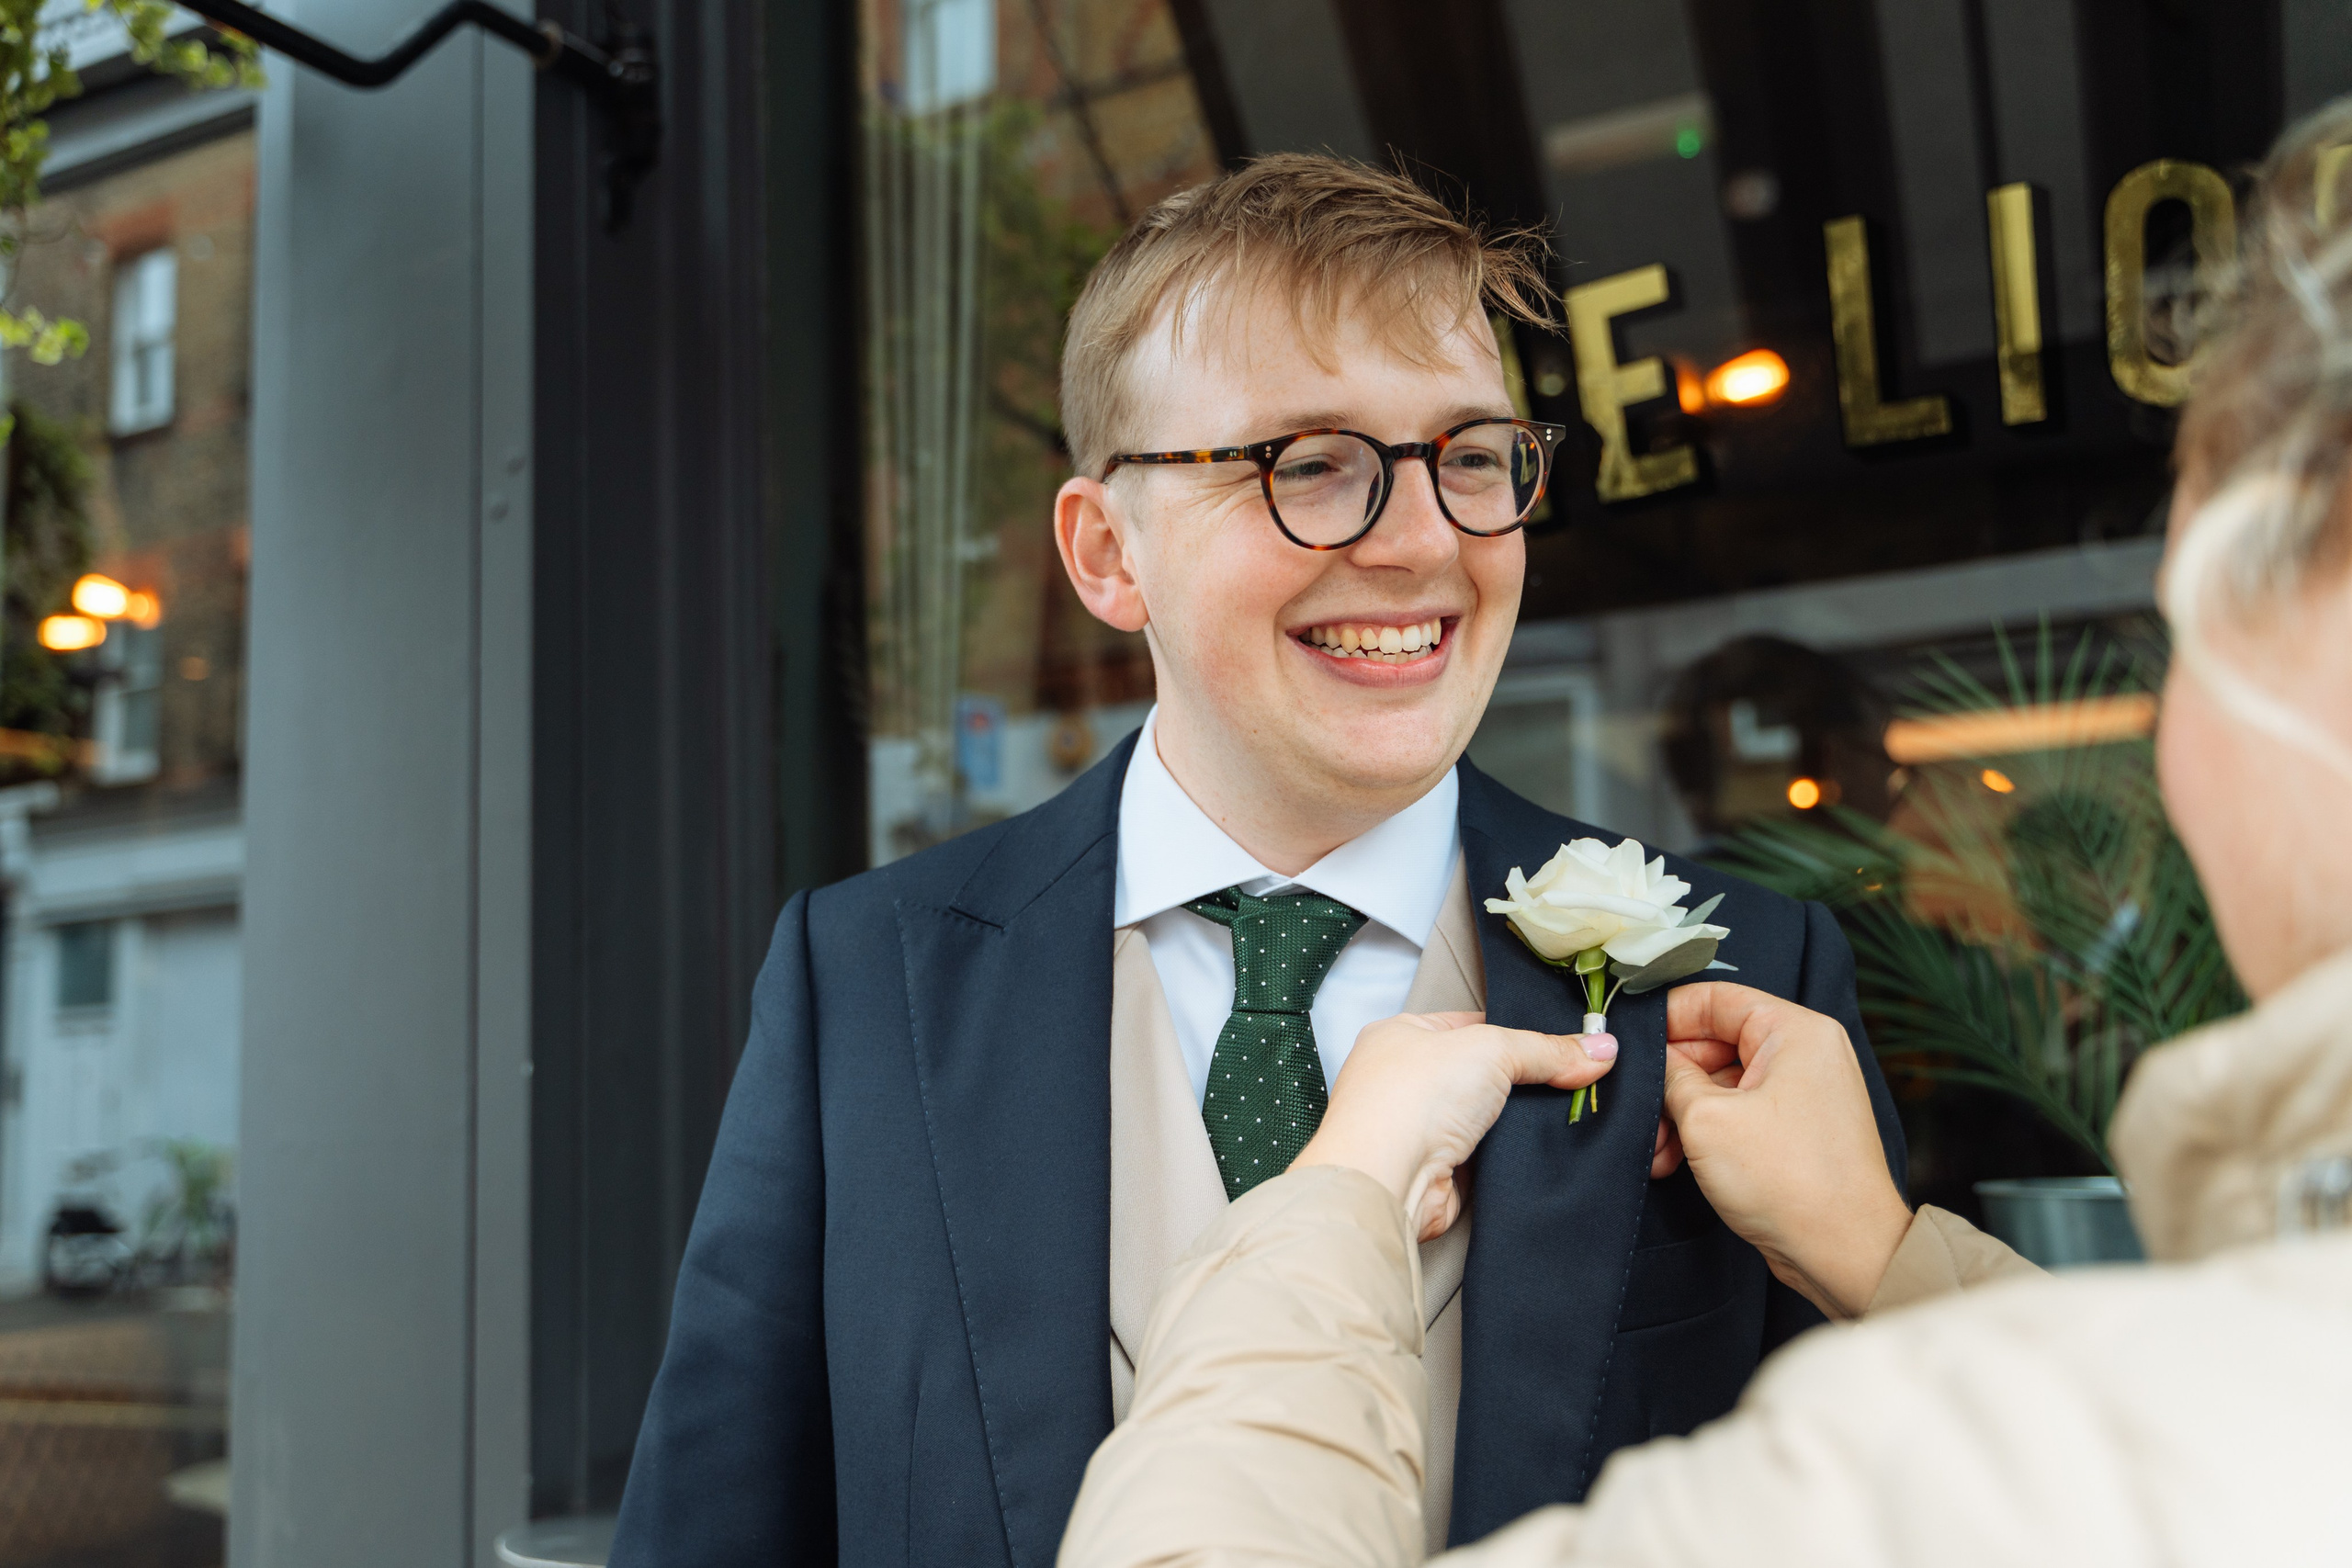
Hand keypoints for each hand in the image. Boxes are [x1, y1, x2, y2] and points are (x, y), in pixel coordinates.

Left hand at [1296, 1012, 1617, 1241]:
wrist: (1386, 1181)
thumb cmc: (1411, 1099)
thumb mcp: (1491, 1049)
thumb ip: (1547, 1049)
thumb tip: (1603, 1048)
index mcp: (1402, 1035)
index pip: (1472, 1024)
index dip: (1519, 1031)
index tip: (1568, 1040)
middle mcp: (1405, 1081)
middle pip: (1483, 1073)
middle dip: (1526, 1079)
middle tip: (1580, 1076)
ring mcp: (1421, 1129)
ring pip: (1489, 1117)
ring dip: (1522, 1120)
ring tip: (1575, 1110)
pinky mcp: (1441, 1173)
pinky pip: (1491, 1156)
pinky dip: (1516, 1154)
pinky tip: (1549, 1148)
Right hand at [1661, 983, 1911, 1317]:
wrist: (1846, 1253)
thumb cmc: (1790, 1180)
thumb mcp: (1706, 1118)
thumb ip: (1670, 1076)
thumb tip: (1652, 1059)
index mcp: (1795, 1031)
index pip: (1716, 997)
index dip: (1666, 1018)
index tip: (1629, 1043)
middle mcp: (1805, 1054)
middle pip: (1715, 1044)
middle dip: (1670, 1081)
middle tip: (1639, 1111)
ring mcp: (1803, 1094)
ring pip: (1722, 1084)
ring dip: (1682, 1115)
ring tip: (1657, 1151)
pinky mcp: (1796, 1130)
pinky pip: (1738, 1114)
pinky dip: (1705, 1133)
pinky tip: (1674, 1163)